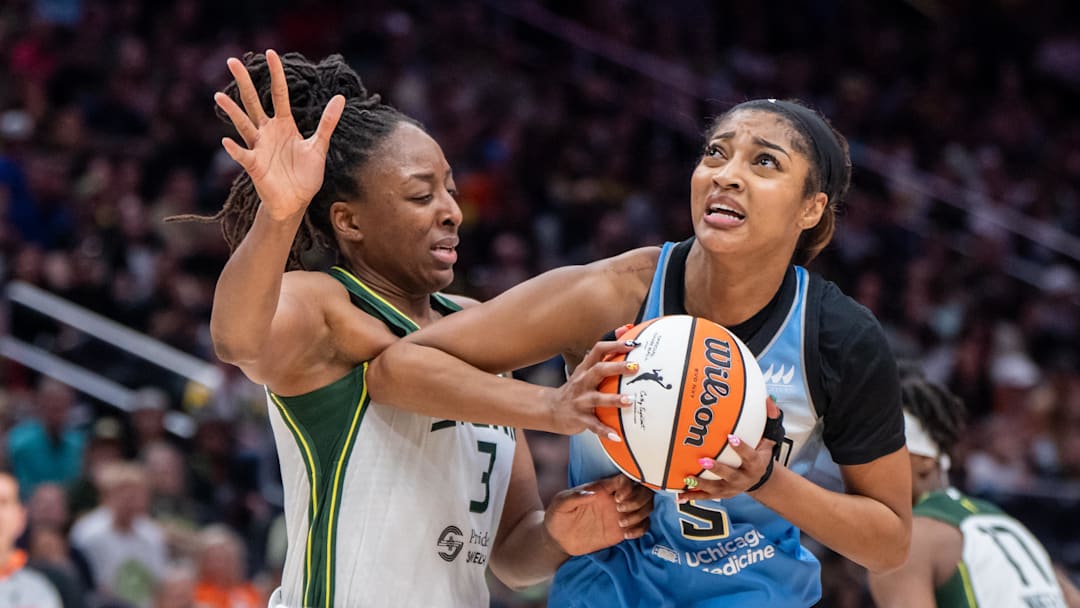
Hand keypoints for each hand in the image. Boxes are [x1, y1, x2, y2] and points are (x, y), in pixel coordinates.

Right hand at [214, 49, 345, 219]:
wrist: (296, 201)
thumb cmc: (305, 175)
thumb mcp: (319, 146)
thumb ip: (327, 122)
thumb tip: (340, 97)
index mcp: (284, 125)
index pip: (279, 94)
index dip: (276, 74)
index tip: (270, 53)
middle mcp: (268, 132)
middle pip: (254, 102)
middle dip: (244, 82)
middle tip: (233, 62)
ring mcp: (259, 147)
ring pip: (244, 125)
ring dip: (233, 111)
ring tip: (220, 95)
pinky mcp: (255, 166)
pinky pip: (244, 156)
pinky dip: (236, 150)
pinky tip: (227, 142)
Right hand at [545, 331, 638, 437]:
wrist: (551, 408)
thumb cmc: (577, 387)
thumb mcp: (587, 369)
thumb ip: (605, 354)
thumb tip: (628, 328)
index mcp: (585, 368)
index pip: (598, 350)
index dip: (615, 345)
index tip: (633, 343)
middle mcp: (582, 381)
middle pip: (599, 370)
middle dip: (617, 368)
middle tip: (636, 367)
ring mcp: (580, 400)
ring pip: (597, 398)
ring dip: (614, 399)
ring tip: (630, 400)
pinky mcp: (579, 417)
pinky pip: (593, 425)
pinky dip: (604, 430)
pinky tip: (617, 436)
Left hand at [545, 474, 652, 555]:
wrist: (558, 539)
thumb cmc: (558, 516)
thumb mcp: (561, 504)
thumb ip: (575, 496)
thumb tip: (593, 492)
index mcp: (602, 488)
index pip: (626, 478)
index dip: (628, 486)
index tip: (618, 499)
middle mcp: (615, 499)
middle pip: (643, 491)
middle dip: (638, 500)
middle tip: (619, 511)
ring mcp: (621, 514)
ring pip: (646, 507)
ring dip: (640, 514)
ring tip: (621, 524)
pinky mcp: (622, 530)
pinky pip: (643, 526)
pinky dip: (640, 529)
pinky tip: (626, 535)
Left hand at [678, 397, 782, 501]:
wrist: (759, 478)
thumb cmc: (760, 453)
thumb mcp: (768, 439)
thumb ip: (769, 420)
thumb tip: (769, 399)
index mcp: (755, 464)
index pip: (749, 456)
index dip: (741, 448)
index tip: (731, 437)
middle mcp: (743, 478)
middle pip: (730, 475)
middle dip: (717, 469)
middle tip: (703, 460)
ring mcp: (731, 488)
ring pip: (716, 488)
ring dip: (701, 484)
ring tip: (687, 477)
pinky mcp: (721, 494)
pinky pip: (706, 497)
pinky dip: (693, 497)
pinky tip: (679, 496)